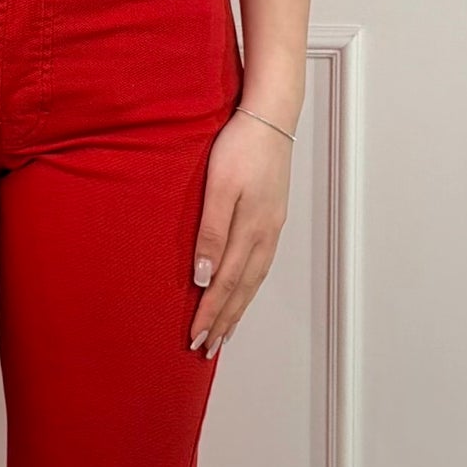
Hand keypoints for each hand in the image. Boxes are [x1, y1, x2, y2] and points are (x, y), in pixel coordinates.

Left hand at [189, 107, 292, 358]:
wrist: (270, 117)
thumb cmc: (239, 147)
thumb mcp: (219, 187)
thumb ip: (211, 232)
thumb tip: (203, 277)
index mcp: (251, 231)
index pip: (225, 284)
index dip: (209, 314)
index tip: (194, 338)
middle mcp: (265, 235)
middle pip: (241, 290)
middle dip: (224, 321)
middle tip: (207, 349)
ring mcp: (272, 227)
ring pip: (253, 280)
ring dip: (237, 308)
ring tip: (225, 331)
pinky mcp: (272, 217)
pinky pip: (259, 264)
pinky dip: (248, 286)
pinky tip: (242, 290)